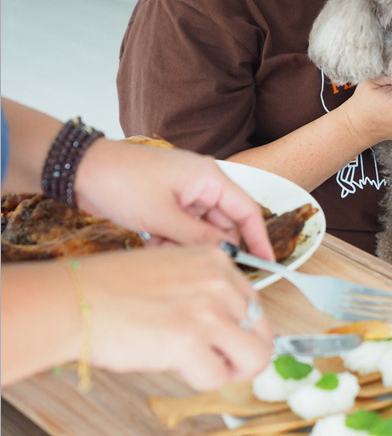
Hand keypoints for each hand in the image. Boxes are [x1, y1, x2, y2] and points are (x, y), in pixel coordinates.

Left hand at [75, 140, 273, 258]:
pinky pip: (181, 228)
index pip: (247, 211)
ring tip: (161, 244)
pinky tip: (153, 240)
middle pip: (223, 223)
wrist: (80, 170)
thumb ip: (199, 239)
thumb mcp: (163, 218)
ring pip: (200, 230)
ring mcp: (183, 193)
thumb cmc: (122, 183)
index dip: (259, 239)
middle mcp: (201, 183)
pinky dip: (171, 239)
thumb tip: (227, 257)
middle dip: (209, 245)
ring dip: (185, 244)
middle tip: (197, 265)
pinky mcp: (166, 203)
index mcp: (209, 177)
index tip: (268, 264)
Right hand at [81, 245, 273, 389]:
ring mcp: (207, 311)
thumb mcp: (171, 270)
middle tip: (217, 362)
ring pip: (254, 358)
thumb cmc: (111, 289)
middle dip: (243, 355)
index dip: (243, 331)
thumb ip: (206, 290)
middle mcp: (218, 282)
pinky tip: (174, 365)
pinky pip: (217, 378)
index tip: (225, 342)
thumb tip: (232, 324)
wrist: (73, 300)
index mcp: (216, 260)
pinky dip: (199, 381)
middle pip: (264, 334)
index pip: (257, 305)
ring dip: (229, 371)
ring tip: (199, 366)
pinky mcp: (190, 342)